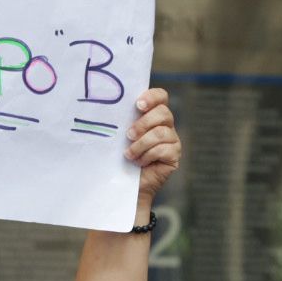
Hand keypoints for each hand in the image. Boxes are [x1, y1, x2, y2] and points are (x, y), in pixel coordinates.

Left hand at [124, 88, 180, 217]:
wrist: (124, 183)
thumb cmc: (119, 157)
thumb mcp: (119, 137)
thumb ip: (121, 121)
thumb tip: (107, 109)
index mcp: (153, 115)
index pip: (161, 96)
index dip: (152, 97)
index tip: (138, 105)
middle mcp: (166, 125)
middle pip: (164, 113)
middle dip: (144, 123)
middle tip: (128, 135)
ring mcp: (172, 140)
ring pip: (162, 133)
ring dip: (142, 144)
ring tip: (129, 154)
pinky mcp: (174, 156)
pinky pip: (164, 149)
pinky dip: (148, 156)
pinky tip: (139, 162)